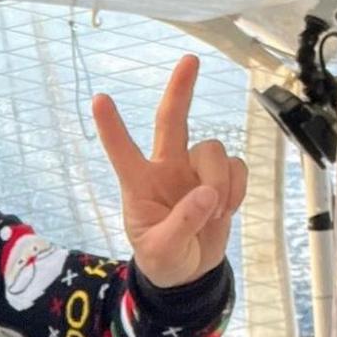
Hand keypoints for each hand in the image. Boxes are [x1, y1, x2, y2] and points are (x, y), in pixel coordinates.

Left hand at [92, 55, 246, 288]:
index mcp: (139, 185)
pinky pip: (236, 167)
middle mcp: (166, 169)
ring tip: (215, 214)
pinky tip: (226, 211)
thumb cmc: (163, 260)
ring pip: (213, 150)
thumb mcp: (162, 252)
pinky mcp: (220, 178)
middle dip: (180, 90)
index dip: (111, 127)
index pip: (122, 151)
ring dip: (220, 181)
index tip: (98, 99)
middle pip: (172, 121)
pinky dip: (237, 188)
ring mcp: (193, 171)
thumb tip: (207, 194)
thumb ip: (181, 225)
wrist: (188, 275)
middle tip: (189, 61)